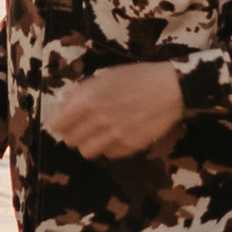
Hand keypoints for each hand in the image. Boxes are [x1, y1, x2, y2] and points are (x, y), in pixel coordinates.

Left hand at [39, 63, 185, 161]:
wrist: (172, 89)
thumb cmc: (139, 77)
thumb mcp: (107, 76)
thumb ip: (82, 91)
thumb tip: (62, 104)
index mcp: (89, 99)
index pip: (59, 123)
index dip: (60, 123)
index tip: (65, 121)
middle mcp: (98, 120)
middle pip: (70, 140)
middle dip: (73, 134)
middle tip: (82, 128)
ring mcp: (114, 136)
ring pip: (86, 152)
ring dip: (89, 144)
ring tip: (99, 135)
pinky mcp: (129, 147)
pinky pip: (108, 154)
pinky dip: (109, 148)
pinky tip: (117, 136)